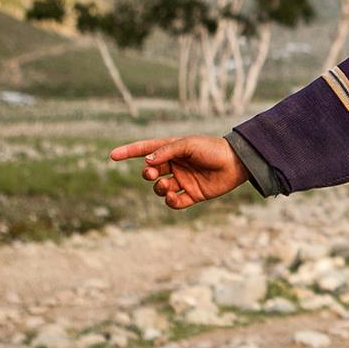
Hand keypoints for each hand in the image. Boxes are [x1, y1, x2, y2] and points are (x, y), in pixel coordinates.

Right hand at [109, 135, 248, 209]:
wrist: (236, 163)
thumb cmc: (212, 149)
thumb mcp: (188, 144)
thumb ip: (167, 151)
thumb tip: (146, 161)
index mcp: (172, 150)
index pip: (146, 150)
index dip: (129, 152)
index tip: (112, 155)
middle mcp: (175, 165)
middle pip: (151, 171)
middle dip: (147, 173)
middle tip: (152, 173)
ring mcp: (183, 181)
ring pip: (160, 189)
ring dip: (159, 189)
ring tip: (167, 186)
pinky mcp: (192, 195)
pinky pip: (175, 202)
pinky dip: (170, 202)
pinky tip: (173, 196)